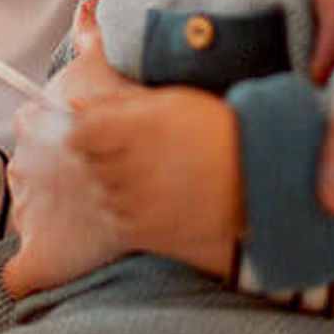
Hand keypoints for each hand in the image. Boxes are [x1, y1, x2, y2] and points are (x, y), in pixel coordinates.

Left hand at [0, 0, 154, 295]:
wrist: (197, 178)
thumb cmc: (161, 121)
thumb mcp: (121, 73)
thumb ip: (93, 40)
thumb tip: (87, 5)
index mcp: (36, 124)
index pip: (34, 132)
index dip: (65, 142)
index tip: (96, 150)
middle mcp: (25, 167)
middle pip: (30, 176)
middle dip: (58, 182)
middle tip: (105, 186)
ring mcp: (33, 213)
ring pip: (29, 219)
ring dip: (55, 221)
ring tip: (101, 221)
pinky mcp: (48, 258)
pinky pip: (21, 276)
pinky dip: (36, 274)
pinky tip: (56, 268)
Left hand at [56, 88, 240, 278]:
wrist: (260, 176)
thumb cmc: (215, 130)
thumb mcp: (167, 102)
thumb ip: (115, 105)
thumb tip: (73, 107)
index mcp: (135, 126)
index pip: (79, 134)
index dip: (88, 133)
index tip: (103, 134)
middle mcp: (132, 164)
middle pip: (90, 165)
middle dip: (104, 160)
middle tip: (138, 157)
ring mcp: (139, 202)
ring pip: (102, 195)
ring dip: (116, 188)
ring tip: (152, 180)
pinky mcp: (149, 232)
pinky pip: (118, 223)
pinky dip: (129, 213)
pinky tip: (156, 201)